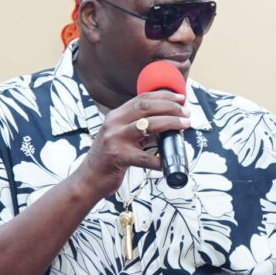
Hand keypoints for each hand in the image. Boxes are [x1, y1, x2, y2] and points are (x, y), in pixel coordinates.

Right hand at [74, 91, 189, 196]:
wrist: (89, 178)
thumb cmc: (109, 158)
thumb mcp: (121, 137)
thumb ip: (140, 129)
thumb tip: (168, 124)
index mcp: (115, 116)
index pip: (142, 98)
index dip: (164, 96)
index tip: (180, 98)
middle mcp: (114, 123)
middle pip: (147, 107)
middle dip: (170, 107)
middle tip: (186, 113)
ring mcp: (115, 139)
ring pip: (148, 125)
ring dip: (171, 124)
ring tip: (184, 125)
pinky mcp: (118, 157)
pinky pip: (145, 158)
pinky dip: (159, 160)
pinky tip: (168, 162)